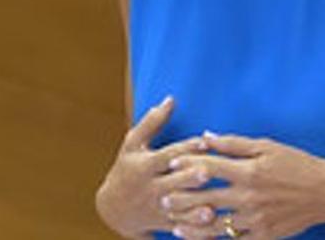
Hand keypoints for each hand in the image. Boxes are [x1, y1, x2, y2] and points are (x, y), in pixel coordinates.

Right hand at [96, 97, 216, 237]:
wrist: (112, 209)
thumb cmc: (127, 169)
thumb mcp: (132, 145)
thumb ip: (151, 122)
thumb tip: (170, 98)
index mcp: (144, 166)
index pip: (166, 155)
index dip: (184, 148)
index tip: (204, 141)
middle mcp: (150, 187)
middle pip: (172, 183)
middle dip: (189, 179)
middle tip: (208, 172)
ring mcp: (157, 208)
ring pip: (177, 210)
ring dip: (193, 210)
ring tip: (211, 208)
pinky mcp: (164, 224)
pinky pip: (179, 228)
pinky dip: (193, 229)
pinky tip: (210, 226)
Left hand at [163, 133, 324, 238]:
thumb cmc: (297, 164)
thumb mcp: (268, 147)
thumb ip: (235, 144)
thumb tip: (206, 137)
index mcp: (249, 171)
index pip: (209, 167)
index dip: (187, 164)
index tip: (171, 163)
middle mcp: (249, 196)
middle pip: (206, 198)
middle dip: (181, 199)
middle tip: (162, 198)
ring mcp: (255, 219)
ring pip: (215, 225)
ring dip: (192, 226)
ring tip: (175, 225)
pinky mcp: (263, 235)